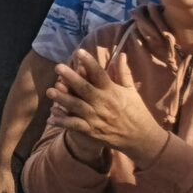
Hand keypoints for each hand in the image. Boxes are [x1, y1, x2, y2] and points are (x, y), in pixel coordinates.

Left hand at [50, 47, 170, 162]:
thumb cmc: (136, 112)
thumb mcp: (131, 91)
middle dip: (71, 78)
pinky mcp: (93, 132)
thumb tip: (121, 54)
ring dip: (63, 99)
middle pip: (85, 89)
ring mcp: (97, 119)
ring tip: (50, 91)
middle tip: (58, 67)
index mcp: (113, 92)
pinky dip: (63, 122)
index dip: (90, 63)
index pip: (100, 75)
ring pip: (78, 108)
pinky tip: (51, 117)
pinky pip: (76, 126)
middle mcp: (104, 104)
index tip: (79, 52)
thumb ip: (124, 73)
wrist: (142, 139)